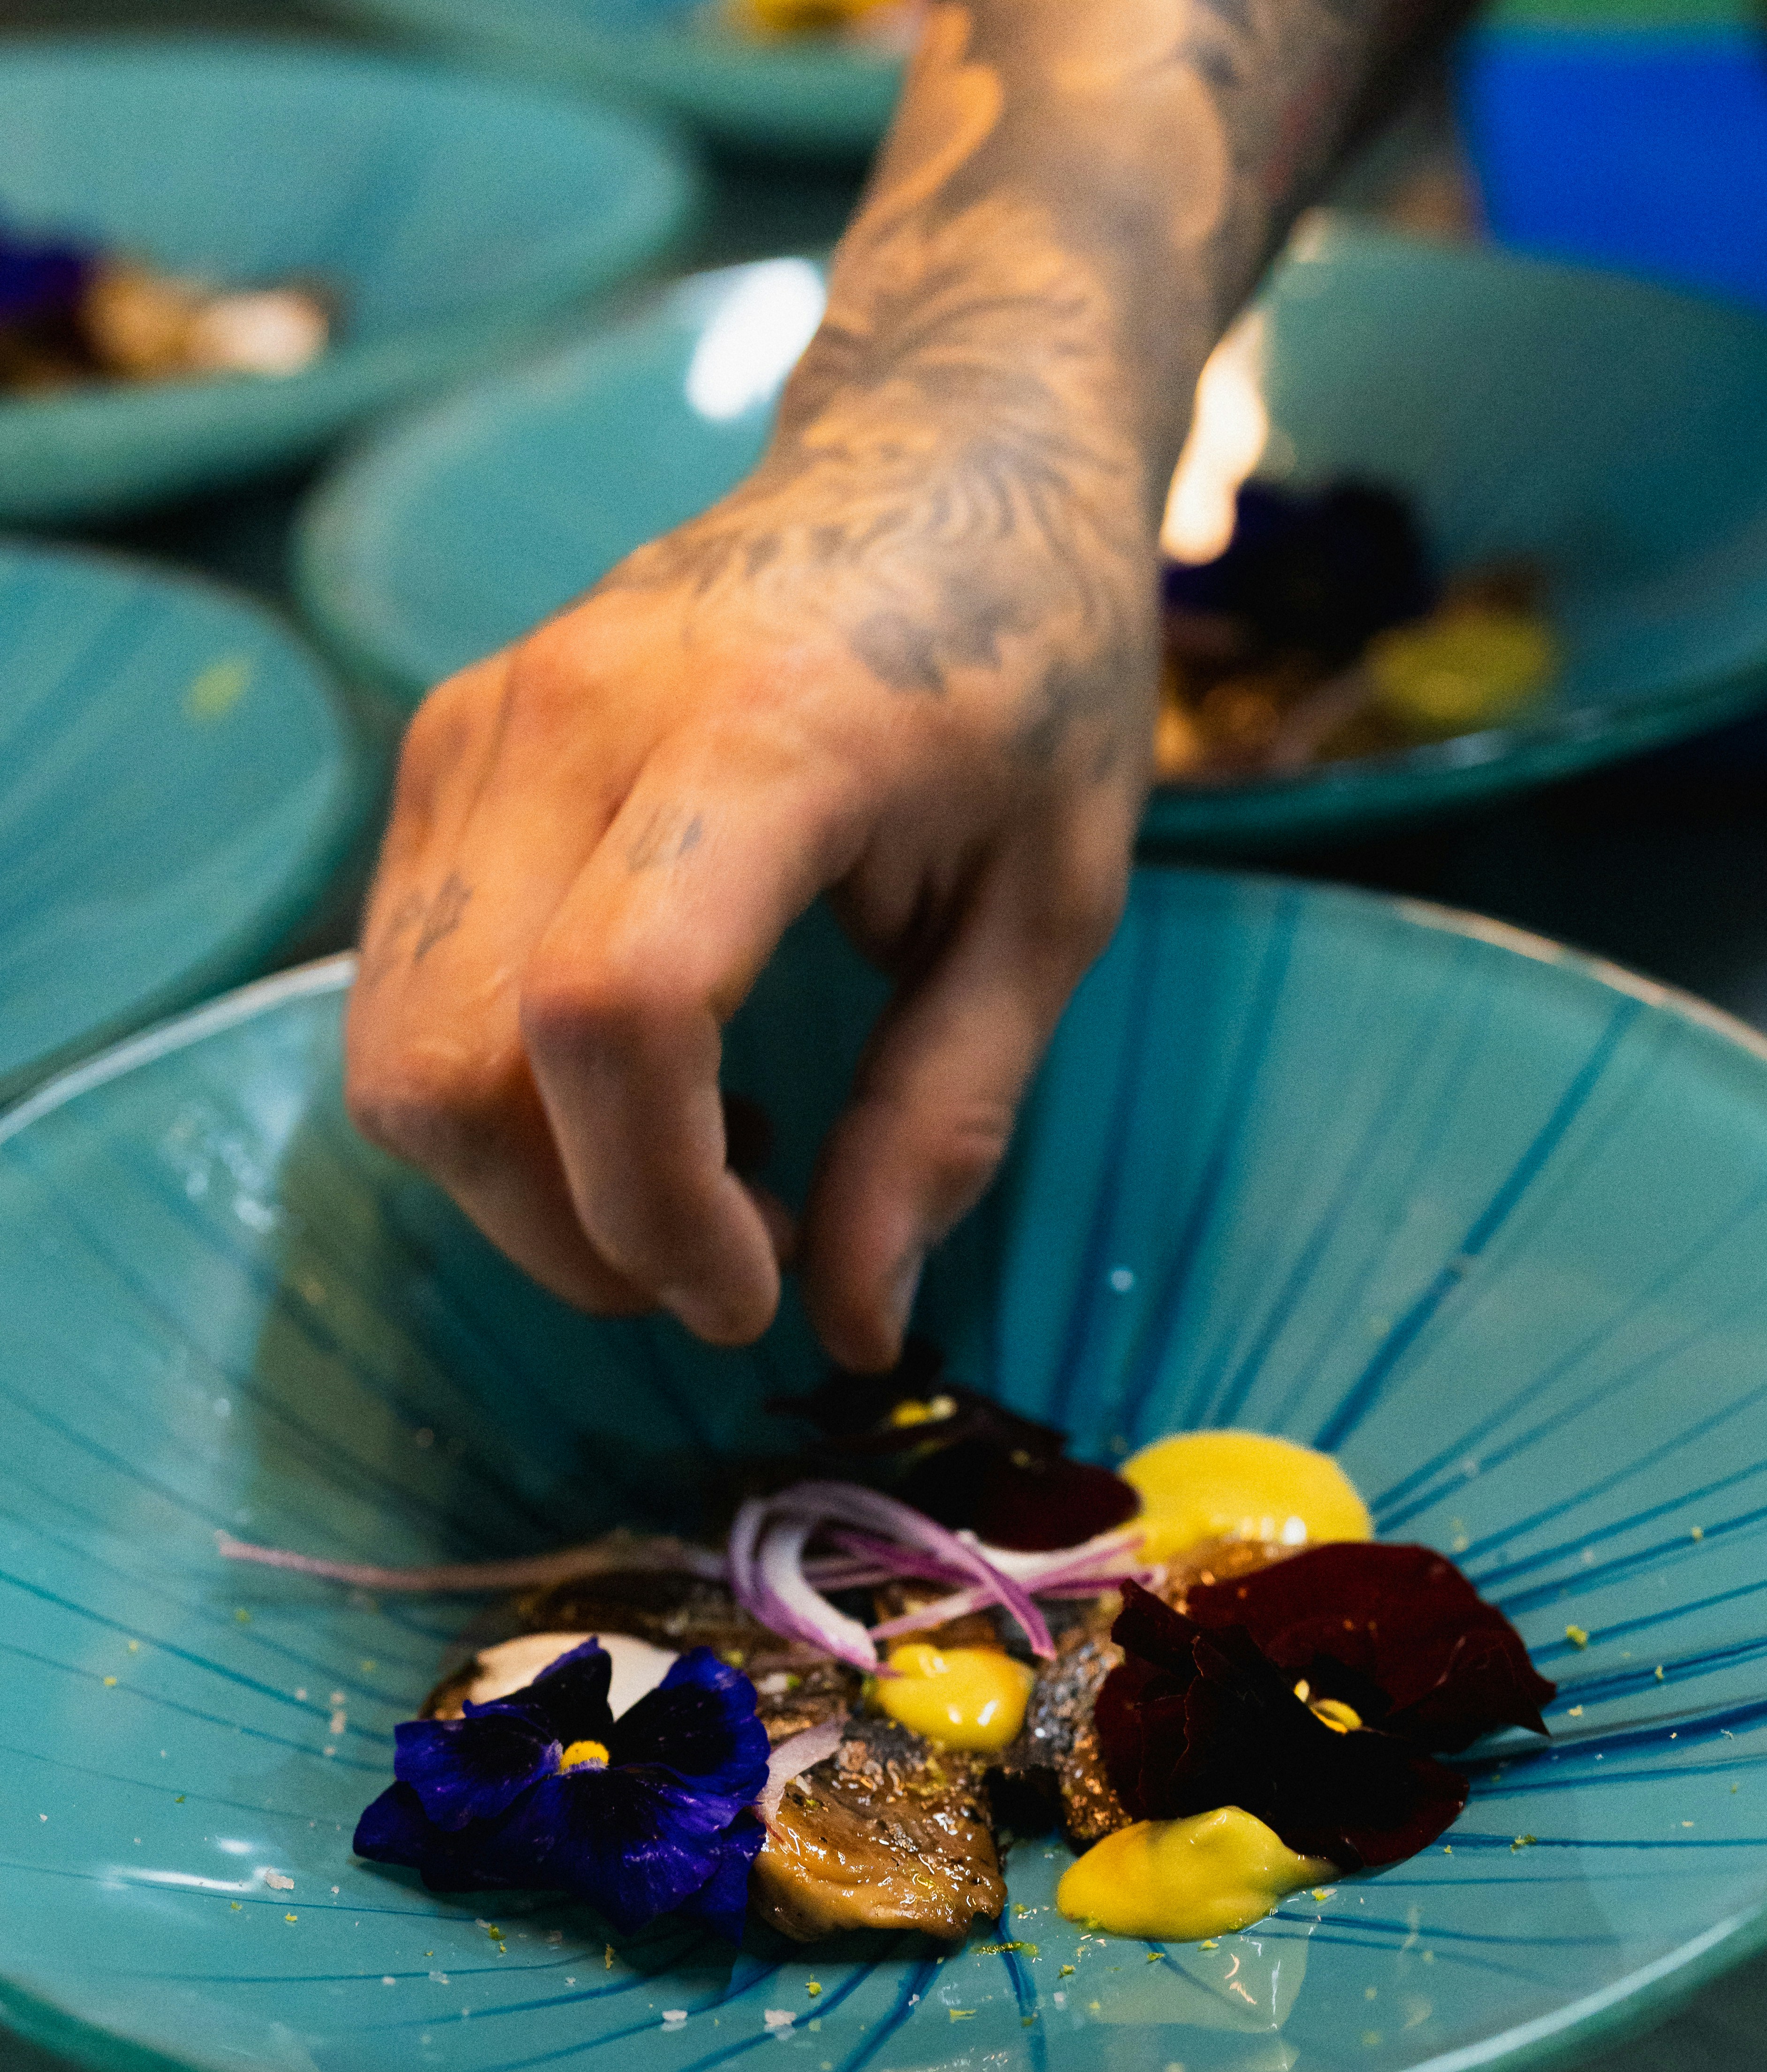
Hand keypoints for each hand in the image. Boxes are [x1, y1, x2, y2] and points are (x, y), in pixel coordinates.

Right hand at [345, 448, 1156, 1370]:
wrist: (939, 453)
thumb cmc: (1028, 672)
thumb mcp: (1052, 909)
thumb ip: (943, 1121)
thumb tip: (850, 1320)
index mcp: (760, 736)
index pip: (611, 1013)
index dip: (656, 1205)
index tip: (752, 1288)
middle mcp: (572, 715)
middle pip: (453, 1066)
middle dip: (571, 1233)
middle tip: (724, 1264)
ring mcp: (480, 724)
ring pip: (396, 1048)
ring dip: (525, 1183)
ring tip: (694, 1171)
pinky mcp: (443, 753)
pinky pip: (401, 992)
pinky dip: (496, 1099)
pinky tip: (642, 1086)